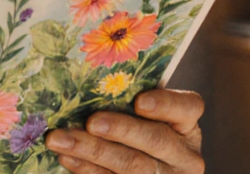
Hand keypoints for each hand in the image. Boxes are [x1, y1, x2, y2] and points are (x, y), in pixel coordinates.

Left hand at [44, 89, 204, 173]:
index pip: (188, 107)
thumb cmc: (135, 131)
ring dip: (93, 151)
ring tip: (61, 140)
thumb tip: (85, 84)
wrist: (139, 168)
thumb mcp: (142, 117)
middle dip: (120, 129)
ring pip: (134, 166)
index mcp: (186, 125)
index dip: (166, 104)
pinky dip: (88, 169)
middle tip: (91, 122)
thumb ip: (126, 102)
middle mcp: (184, 155)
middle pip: (156, 139)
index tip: (140, 101)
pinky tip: (67, 157)